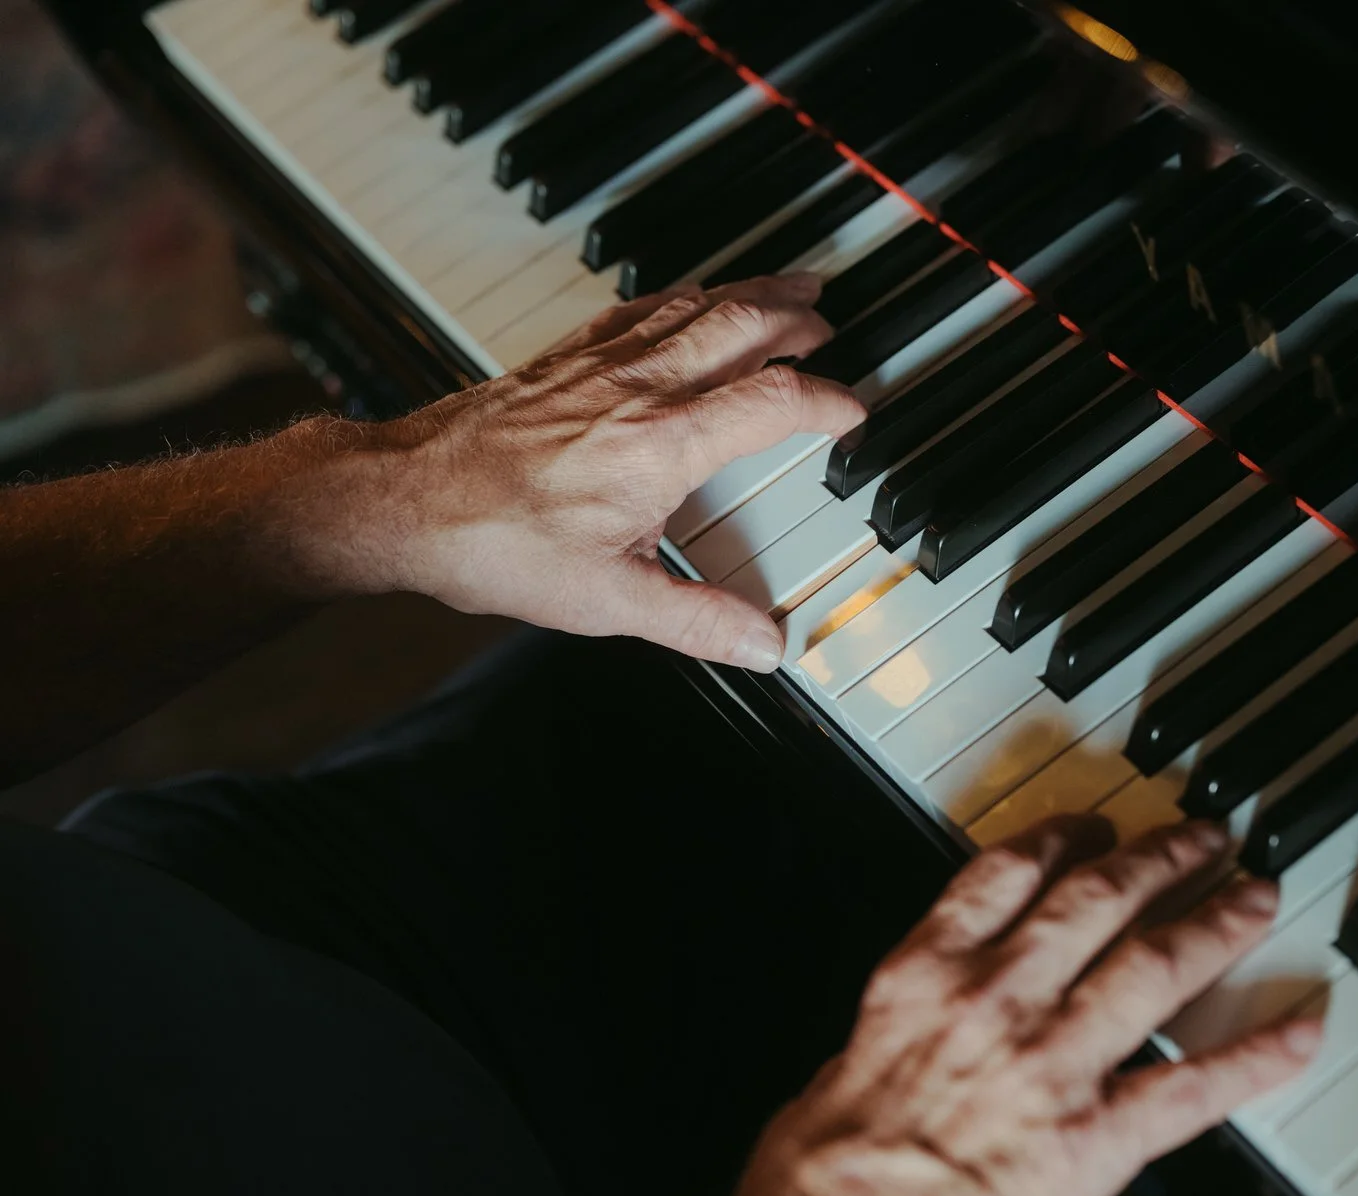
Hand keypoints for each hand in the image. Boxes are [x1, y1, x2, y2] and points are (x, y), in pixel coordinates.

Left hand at [312, 273, 863, 669]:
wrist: (403, 502)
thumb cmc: (494, 544)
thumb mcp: (608, 603)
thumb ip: (697, 621)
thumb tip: (762, 645)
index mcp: (662, 445)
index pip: (772, 402)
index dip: (827, 401)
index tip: (853, 411)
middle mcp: (637, 391)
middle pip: (739, 326)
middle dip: (795, 318)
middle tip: (829, 320)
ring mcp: (597, 367)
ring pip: (691, 305)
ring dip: (748, 292)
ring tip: (786, 286)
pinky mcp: (560, 361)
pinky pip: (636, 309)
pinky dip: (679, 298)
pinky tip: (687, 300)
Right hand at [722, 814, 1319, 1195]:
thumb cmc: (811, 1188)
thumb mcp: (831, 1078)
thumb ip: (890, 1047)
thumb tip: (903, 1050)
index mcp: (922, 979)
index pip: (1005, 874)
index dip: (1060, 840)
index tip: (1091, 829)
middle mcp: (996, 1001)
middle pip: (1097, 900)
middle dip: (1159, 859)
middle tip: (1201, 840)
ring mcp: (1054, 1064)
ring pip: (1156, 965)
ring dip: (1217, 923)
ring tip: (1255, 896)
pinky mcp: (1097, 1138)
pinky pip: (1197, 1086)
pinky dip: (1257, 1057)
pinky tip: (1298, 1032)